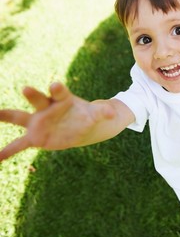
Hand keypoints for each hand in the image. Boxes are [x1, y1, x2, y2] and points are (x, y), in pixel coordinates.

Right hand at [0, 82, 114, 161]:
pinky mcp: (35, 137)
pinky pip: (19, 145)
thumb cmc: (87, 116)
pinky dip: (7, 152)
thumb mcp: (96, 114)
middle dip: (33, 95)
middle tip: (26, 88)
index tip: (55, 84)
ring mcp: (38, 122)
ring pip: (20, 118)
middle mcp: (46, 108)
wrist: (80, 127)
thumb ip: (103, 112)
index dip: (57, 89)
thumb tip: (113, 113)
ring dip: (7, 116)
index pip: (59, 92)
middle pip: (38, 100)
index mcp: (62, 99)